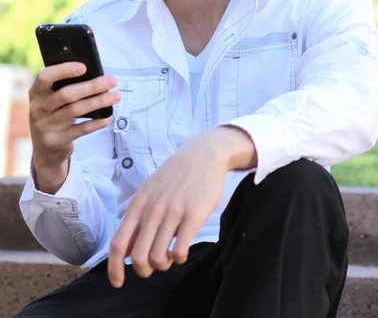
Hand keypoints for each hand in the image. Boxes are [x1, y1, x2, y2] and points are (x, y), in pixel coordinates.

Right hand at [29, 62, 120, 191]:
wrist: (44, 149)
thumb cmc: (54, 114)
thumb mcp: (51, 100)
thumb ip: (64, 87)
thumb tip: (95, 75)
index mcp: (36, 92)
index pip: (45, 77)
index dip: (63, 70)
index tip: (84, 67)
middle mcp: (38, 108)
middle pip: (67, 94)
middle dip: (92, 86)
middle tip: (113, 80)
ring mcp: (45, 126)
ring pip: (76, 110)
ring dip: (99, 101)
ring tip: (116, 96)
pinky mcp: (55, 140)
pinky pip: (81, 129)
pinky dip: (97, 122)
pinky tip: (108, 117)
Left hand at [107, 130, 233, 285]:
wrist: (202, 155)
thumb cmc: (174, 177)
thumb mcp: (148, 192)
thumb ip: (137, 218)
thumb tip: (125, 250)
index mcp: (138, 204)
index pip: (118, 243)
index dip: (114, 269)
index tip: (118, 283)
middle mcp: (152, 210)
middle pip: (138, 257)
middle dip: (143, 271)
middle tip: (154, 266)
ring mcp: (173, 212)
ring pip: (158, 257)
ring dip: (163, 264)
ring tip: (170, 255)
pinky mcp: (193, 215)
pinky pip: (180, 250)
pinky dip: (178, 258)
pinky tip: (182, 250)